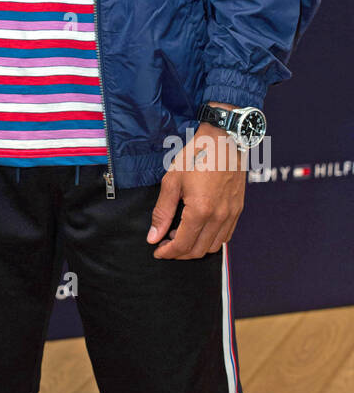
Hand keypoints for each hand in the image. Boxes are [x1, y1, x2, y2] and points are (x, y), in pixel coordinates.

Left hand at [147, 122, 245, 258]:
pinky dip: (211, 239)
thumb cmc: (196, 155)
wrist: (224, 139)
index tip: (157, 251)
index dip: (168, 252)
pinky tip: (199, 228)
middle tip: (165, 244)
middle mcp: (219, 217)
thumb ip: (162, 212)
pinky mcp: (238, 209)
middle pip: (198, 250)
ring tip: (181, 234)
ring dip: (196, 247)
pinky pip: (226, 235)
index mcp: (201, 211)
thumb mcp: (172, 180)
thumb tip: (153, 237)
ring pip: (213, 246)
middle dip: (180, 253)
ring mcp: (231, 214)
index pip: (183, 245)